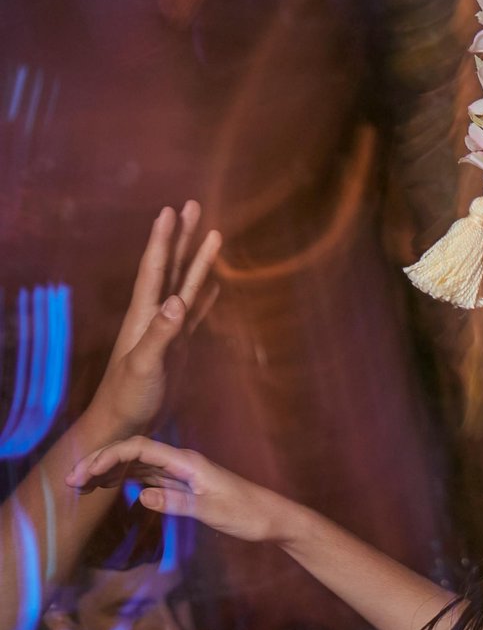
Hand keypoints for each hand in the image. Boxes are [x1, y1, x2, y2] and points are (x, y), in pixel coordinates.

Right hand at [67, 438, 294, 545]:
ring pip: (137, 465)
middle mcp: (182, 462)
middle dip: (99, 462)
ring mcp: (183, 472)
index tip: (85, 472)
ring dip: (108, 471)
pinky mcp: (185, 484)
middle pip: (131, 453)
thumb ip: (177, 503)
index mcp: (187, 462)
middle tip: (70, 480)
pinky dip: (125, 480)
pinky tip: (109, 487)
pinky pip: (148, 476)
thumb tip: (141, 495)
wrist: (274, 519)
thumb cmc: (249, 514)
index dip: (108, 456)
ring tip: (80, 484)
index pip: (139, 448)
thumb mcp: (212, 512)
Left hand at [82, 203, 221, 445]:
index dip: (163, 240)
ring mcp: (168, 330)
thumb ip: (161, 333)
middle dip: (182, 237)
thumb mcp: (145, 365)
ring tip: (212, 235)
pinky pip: (195, 312)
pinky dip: (205, 296)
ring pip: (186, 285)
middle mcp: (155, 316)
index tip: (171, 210)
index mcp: (144, 316)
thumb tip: (178, 300)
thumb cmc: (128, 396)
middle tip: (193, 205)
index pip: (155, 270)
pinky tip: (213, 286)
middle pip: (171, 268)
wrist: (122, 424)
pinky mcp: (179, 346)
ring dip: (197, 260)